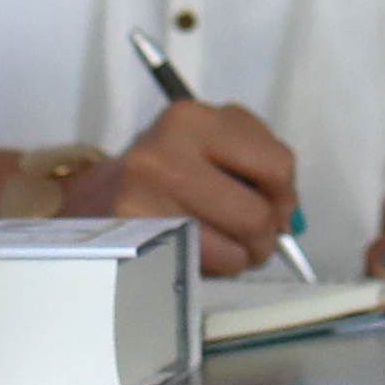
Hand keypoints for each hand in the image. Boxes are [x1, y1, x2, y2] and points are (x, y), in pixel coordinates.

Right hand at [96, 97, 304, 273]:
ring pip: (236, 246)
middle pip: (259, 213)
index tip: (275, 204)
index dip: (285, 194)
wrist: (92, 196)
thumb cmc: (166, 172)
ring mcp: (146, 197)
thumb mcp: (206, 140)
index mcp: (192, 118)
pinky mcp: (136, 236)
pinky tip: (198, 250)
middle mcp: (166, 152)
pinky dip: (214, 266)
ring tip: (225, 244)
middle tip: (254, 237)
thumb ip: (258, 162)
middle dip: (266, 235)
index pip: (277, 164)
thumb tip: (292, 218)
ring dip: (242, 255)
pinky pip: (206, 265)